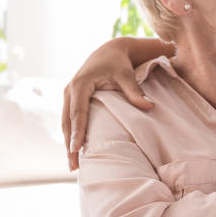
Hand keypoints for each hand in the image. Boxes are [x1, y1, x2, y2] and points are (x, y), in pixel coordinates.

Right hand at [62, 39, 153, 169]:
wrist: (110, 50)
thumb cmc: (119, 62)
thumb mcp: (127, 75)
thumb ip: (135, 91)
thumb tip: (150, 106)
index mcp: (80, 84)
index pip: (77, 113)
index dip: (77, 132)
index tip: (76, 149)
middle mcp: (70, 90)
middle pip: (67, 122)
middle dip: (69, 144)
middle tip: (73, 166)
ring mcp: (68, 95)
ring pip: (65, 123)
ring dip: (68, 143)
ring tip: (73, 165)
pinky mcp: (72, 99)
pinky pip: (69, 120)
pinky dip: (71, 135)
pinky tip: (75, 151)